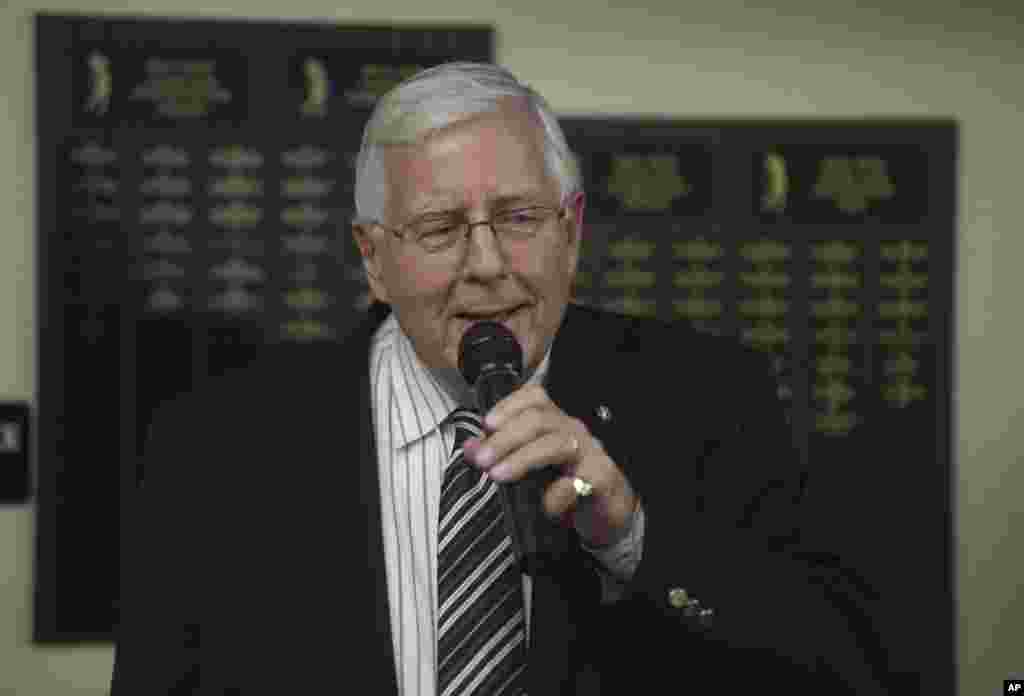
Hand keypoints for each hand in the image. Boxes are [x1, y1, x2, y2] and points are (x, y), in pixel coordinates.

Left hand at [463, 384, 638, 547]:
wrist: (608, 511)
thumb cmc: (566, 483)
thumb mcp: (530, 468)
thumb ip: (500, 454)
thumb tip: (469, 448)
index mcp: (555, 421)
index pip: (534, 398)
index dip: (509, 406)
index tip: (486, 424)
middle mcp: (572, 430)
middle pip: (538, 420)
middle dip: (504, 438)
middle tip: (482, 459)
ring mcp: (590, 452)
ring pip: (556, 444)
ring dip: (523, 459)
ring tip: (499, 475)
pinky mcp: (602, 478)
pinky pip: (580, 481)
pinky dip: (559, 494)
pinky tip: (546, 505)